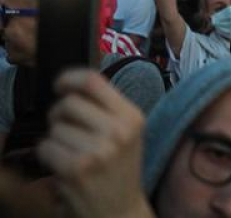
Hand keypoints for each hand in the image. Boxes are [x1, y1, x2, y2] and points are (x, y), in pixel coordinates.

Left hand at [37, 69, 150, 217]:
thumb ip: (107, 108)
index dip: (69, 78)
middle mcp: (118, 131)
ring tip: (72, 153)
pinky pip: (45, 147)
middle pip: (68, 103)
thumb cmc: (119, 169)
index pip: (93, 81)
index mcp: (132, 117)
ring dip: (56, 139)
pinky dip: (48, 156)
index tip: (60, 85)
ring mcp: (97, 150)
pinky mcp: (76, 168)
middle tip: (68, 130)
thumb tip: (71, 86)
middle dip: (60, 115)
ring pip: (55, 127)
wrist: (120, 211)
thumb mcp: (127, 133)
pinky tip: (64, 166)